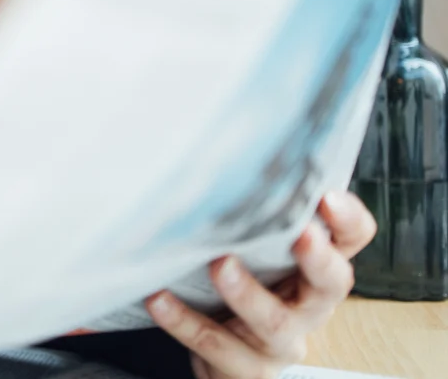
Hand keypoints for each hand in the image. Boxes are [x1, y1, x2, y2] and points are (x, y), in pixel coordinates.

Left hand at [146, 191, 376, 378]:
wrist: (224, 357)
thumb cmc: (240, 286)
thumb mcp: (253, 251)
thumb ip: (250, 216)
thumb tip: (216, 153)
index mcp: (315, 268)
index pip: (351, 240)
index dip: (349, 221)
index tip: (326, 196)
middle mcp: (308, 305)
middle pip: (332, 284)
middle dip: (320, 260)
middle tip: (301, 234)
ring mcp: (280, 342)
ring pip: (276, 323)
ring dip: (248, 293)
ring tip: (218, 264)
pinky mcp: (246, 369)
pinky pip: (217, 346)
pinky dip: (184, 321)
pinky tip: (158, 298)